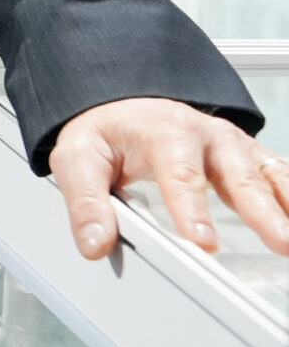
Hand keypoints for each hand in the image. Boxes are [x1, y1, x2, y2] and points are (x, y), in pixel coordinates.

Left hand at [50, 97, 288, 259]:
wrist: (123, 104)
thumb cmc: (106, 131)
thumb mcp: (79, 158)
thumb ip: (86, 201)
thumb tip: (94, 242)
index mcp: (164, 131)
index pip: (180, 173)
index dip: (193, 208)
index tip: (202, 241)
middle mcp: (206, 134)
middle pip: (238, 173)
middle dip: (261, 210)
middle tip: (280, 241)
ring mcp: (233, 145)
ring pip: (268, 173)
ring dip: (287, 205)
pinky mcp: (248, 157)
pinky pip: (280, 174)